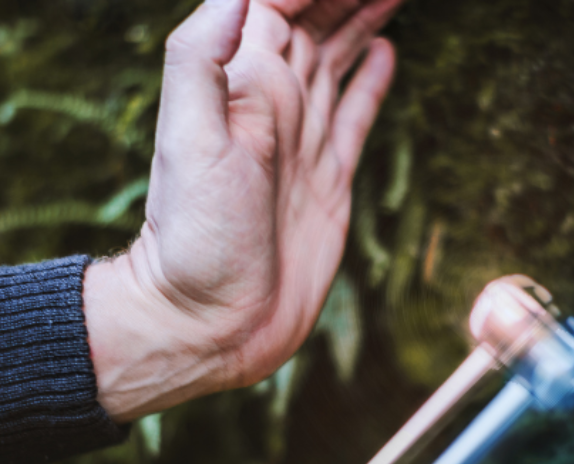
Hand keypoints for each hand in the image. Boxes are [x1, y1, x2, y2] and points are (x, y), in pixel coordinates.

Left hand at [85, 0, 401, 420]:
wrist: (210, 322)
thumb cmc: (194, 240)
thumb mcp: (189, 143)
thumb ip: (202, 60)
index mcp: (245, 85)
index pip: (278, 3)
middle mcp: (275, 105)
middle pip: (314, 22)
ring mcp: (303, 143)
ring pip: (338, 59)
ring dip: (361, 19)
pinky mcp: (328, 181)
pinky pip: (355, 116)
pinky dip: (372, 82)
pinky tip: (385, 53)